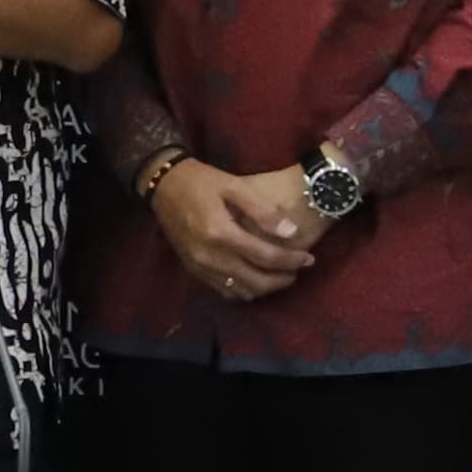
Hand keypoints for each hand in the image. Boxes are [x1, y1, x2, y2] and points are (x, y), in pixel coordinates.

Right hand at [147, 156, 317, 302]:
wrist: (162, 185)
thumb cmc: (201, 180)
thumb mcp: (234, 185)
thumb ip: (262, 210)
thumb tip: (290, 233)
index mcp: (221, 232)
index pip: (265, 256)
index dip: (291, 260)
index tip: (309, 258)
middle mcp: (210, 256)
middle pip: (256, 281)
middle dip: (282, 279)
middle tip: (299, 269)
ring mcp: (200, 266)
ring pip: (241, 291)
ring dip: (265, 288)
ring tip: (281, 275)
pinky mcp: (193, 270)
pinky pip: (224, 291)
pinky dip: (245, 290)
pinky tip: (256, 279)